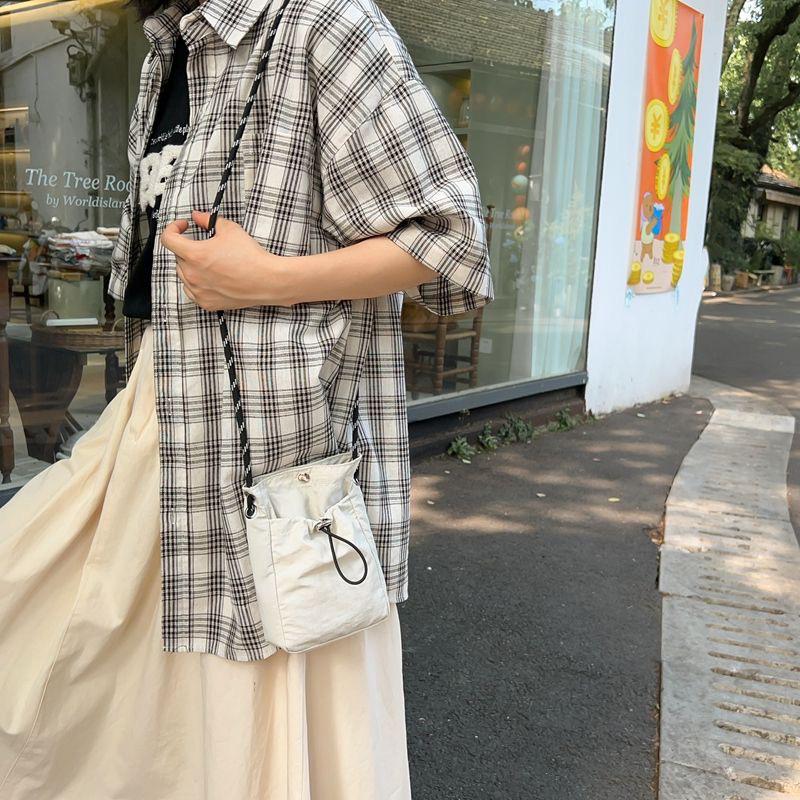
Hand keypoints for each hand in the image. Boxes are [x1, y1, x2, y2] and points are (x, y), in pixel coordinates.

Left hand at [160, 210, 289, 310]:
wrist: (267, 280)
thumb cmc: (251, 256)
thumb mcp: (230, 229)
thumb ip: (208, 220)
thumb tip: (197, 217)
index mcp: (195, 254)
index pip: (168, 239)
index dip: (173, 228)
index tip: (183, 227)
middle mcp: (192, 275)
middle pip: (178, 257)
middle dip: (188, 248)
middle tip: (206, 246)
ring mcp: (198, 291)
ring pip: (183, 274)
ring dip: (191, 266)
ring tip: (210, 263)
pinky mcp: (206, 303)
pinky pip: (192, 291)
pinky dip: (197, 283)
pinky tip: (211, 278)